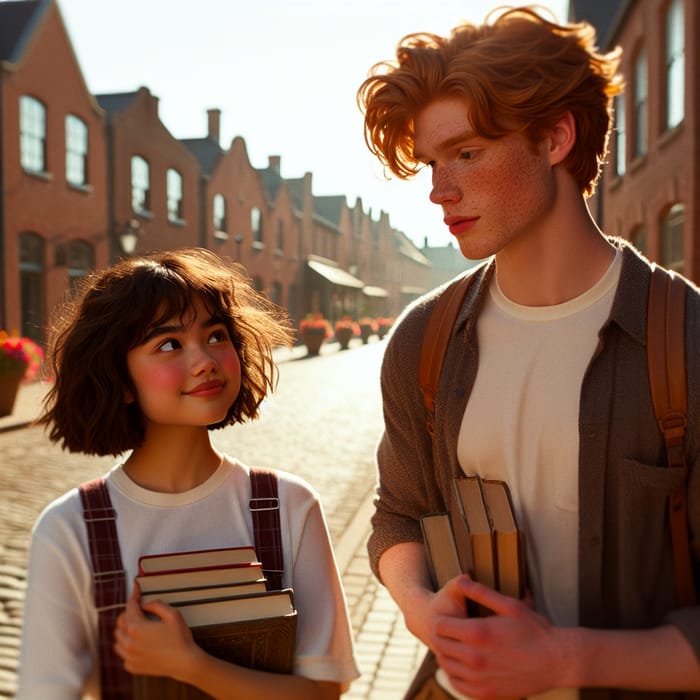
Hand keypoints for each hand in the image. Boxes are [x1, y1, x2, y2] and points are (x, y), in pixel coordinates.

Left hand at [114, 584, 201, 678]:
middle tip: (140, 610)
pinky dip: (127, 646)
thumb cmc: (180, 638)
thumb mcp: (173, 614)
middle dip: (128, 613)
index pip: (130, 607)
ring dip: (125, 630)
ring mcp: (129, 656)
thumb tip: (145, 605)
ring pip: (118, 639)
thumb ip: (156, 605)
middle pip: (120, 622)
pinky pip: (122, 653)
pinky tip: (138, 643)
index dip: (134, 595)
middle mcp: (129, 643)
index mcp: (137, 628)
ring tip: (137, 626)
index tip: (136, 588)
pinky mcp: (132, 666)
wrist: (184, 663)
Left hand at [433, 577, 569, 698]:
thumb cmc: (535, 630)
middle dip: (445, 637)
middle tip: (455, 632)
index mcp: (476, 633)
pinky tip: (466, 665)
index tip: (453, 619)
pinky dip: (457, 674)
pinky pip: (458, 685)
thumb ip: (481, 592)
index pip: (440, 627)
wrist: (556, 662)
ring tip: (460, 646)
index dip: (444, 620)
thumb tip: (461, 580)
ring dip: (449, 655)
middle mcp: (474, 659)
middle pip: (440, 646)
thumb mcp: (509, 605)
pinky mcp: (486, 694)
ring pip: (446, 666)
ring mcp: (479, 680)